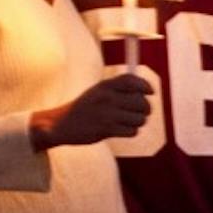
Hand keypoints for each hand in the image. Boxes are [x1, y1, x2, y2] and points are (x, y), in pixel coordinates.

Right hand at [32, 73, 150, 148]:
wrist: (62, 124)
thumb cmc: (86, 107)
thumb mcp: (98, 91)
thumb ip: (119, 88)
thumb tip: (146, 90)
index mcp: (105, 85)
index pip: (132, 80)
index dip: (145, 85)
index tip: (151, 92)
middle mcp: (107, 97)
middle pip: (142, 102)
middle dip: (145, 109)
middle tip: (140, 113)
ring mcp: (107, 113)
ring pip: (140, 118)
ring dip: (137, 122)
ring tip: (127, 122)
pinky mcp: (106, 129)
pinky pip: (132, 131)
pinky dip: (130, 132)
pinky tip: (121, 130)